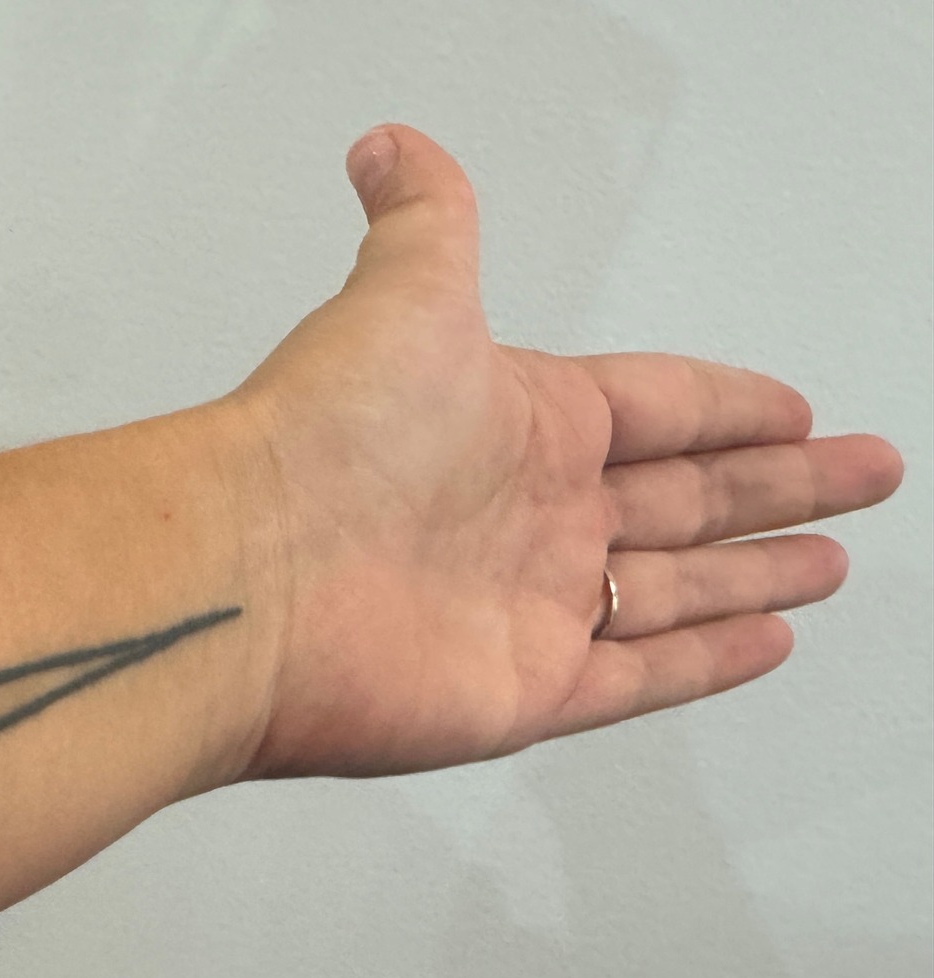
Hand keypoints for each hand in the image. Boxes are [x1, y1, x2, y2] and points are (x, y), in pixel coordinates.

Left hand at [217, 124, 904, 778]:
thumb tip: (390, 149)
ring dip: (754, 573)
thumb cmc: (322, 437)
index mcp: (521, 419)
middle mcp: (529, 513)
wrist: (251, 578)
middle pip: (688, 496)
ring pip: (675, 587)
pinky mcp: (525, 689)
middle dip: (779, 486)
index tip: (794, 409)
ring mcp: (530, 604)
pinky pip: (640, 674)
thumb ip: (425, 222)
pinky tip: (768, 639)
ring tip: (831, 560)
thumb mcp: (404, 297)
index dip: (730, 407)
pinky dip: (707, 659)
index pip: (657, 407)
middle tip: (864, 473)